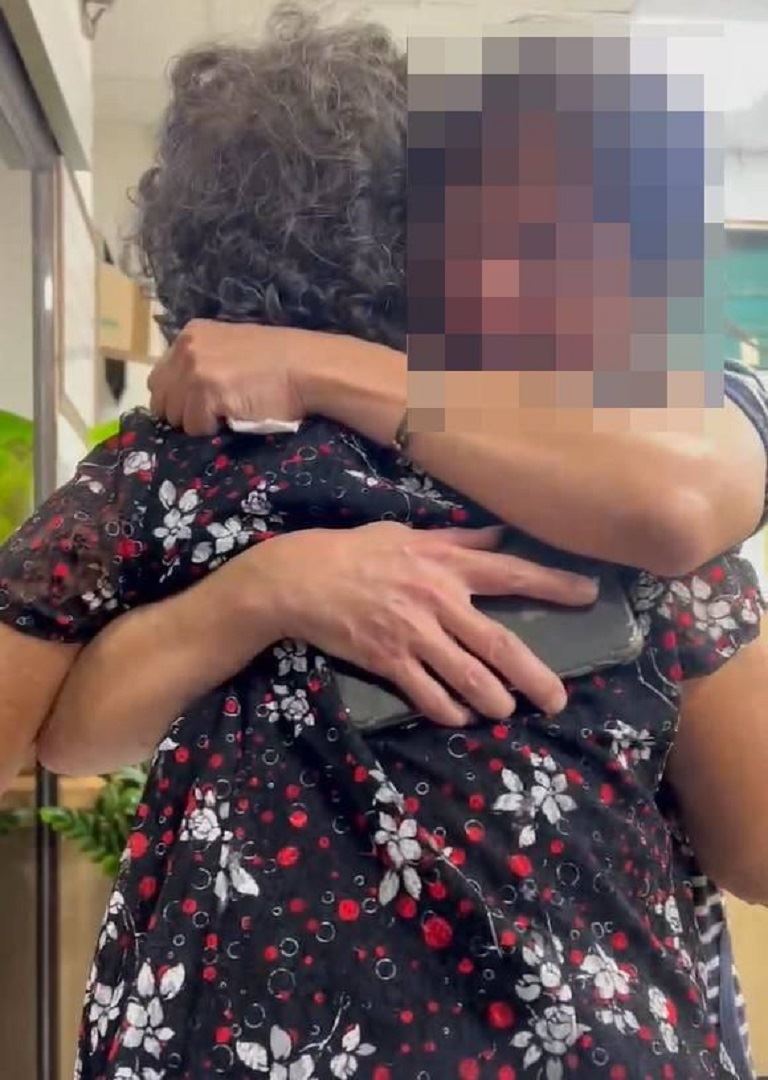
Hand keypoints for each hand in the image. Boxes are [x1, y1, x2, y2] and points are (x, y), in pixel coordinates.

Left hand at [148, 320, 307, 434]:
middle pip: (161, 399)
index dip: (176, 397)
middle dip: (181, 413)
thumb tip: (185, 393)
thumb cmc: (279, 363)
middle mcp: (187, 349)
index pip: (160, 377)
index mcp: (191, 334)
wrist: (307, 369)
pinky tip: (235, 418)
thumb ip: (204, 361)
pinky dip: (212, 430)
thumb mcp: (233, 348)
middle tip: (210, 417)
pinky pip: (195, 427)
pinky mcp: (205, 392)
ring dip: (198, 424)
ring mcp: (194, 370)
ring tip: (227, 415)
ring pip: (176, 416)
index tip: (197, 407)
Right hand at [252, 523, 596, 725]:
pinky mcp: (387, 660)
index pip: (511, 573)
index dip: (553, 584)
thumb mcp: (408, 534)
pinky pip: (427, 695)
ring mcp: (413, 634)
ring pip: (468, 677)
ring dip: (494, 701)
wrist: (300, 578)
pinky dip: (448, 710)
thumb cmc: (357, 551)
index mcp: (446, 564)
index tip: (589, 594)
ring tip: (507, 712)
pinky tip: (460, 717)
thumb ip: (457, 539)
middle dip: (535, 676)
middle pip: (499, 643)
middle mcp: (437, 600)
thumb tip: (497, 536)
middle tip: (558, 699)